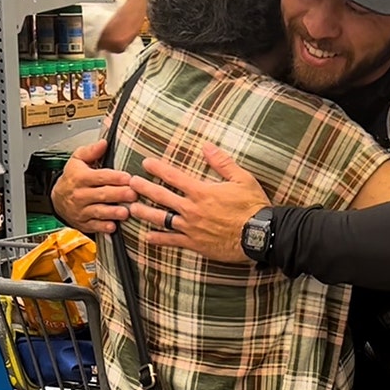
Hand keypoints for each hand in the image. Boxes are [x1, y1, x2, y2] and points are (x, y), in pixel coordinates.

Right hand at [50, 140, 137, 233]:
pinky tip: (113, 226)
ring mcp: (81, 210)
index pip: (99, 177)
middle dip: (118, 194)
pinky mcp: (84, 223)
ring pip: (98, 211)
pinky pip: (94, 226)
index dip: (114, 177)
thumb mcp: (77, 160)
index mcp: (80, 177)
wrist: (57, 199)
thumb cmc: (72, 177)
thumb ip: (91, 151)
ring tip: (126, 212)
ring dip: (112, 212)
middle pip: (101, 194)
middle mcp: (80, 194)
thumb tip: (104, 142)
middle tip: (133, 194)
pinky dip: (103, 227)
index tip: (128, 177)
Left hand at [128, 142, 270, 263]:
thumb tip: (207, 146)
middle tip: (129, 183)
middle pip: (161, 197)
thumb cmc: (253, 206)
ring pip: (161, 219)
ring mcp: (191, 227)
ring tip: (131, 209)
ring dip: (145, 213)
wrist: (259, 235)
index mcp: (201, 191)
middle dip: (143, 188)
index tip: (146, 163)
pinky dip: (159, 239)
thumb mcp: (242, 178)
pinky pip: (172, 241)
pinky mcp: (195, 243)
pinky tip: (147, 238)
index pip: (174, 177)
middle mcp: (192, 209)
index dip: (158, 168)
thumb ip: (222, 162)